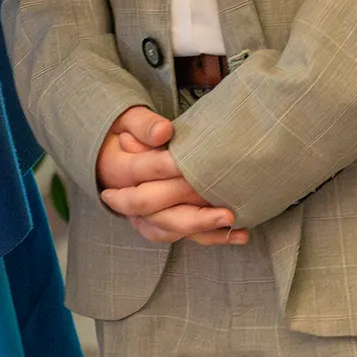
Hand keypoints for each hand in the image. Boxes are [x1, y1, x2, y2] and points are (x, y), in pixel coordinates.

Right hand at [96, 105, 247, 247]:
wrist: (117, 161)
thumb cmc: (129, 133)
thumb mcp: (128, 120)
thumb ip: (144, 124)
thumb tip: (163, 131)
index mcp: (119, 170)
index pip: (144, 169)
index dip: (168, 165)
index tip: (196, 159)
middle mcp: (128, 199)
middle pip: (153, 205)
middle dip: (186, 198)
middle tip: (217, 195)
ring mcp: (145, 217)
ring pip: (170, 227)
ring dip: (202, 225)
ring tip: (231, 217)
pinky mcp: (163, 226)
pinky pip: (186, 236)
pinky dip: (213, 237)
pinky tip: (239, 234)